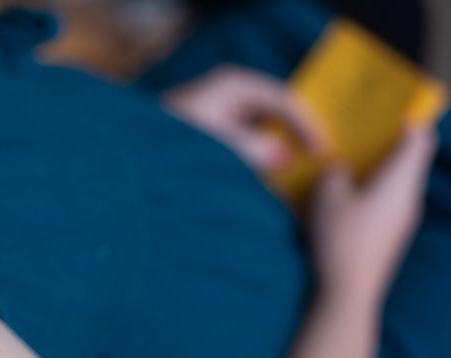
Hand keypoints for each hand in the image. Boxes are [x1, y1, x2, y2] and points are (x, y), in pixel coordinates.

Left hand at [164, 66, 325, 172]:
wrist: (126, 160)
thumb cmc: (165, 147)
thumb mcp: (216, 147)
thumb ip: (253, 151)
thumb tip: (284, 157)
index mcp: (232, 85)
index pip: (285, 100)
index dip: (308, 126)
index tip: (324, 152)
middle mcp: (229, 94)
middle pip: (276, 113)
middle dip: (296, 138)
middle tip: (319, 164)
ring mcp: (221, 113)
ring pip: (262, 130)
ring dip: (277, 153)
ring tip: (298, 177)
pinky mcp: (213, 134)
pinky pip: (246, 145)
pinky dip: (259, 161)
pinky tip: (269, 180)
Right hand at [311, 128, 437, 306]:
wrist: (348, 292)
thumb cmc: (341, 238)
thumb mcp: (327, 196)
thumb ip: (335, 174)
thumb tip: (342, 171)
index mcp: (401, 182)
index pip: (420, 141)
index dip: (409, 123)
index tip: (390, 111)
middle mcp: (409, 199)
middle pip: (409, 162)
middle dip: (388, 145)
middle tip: (361, 132)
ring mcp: (402, 221)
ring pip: (396, 184)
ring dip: (376, 170)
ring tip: (348, 161)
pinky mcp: (390, 238)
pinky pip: (386, 203)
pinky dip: (371, 191)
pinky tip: (346, 194)